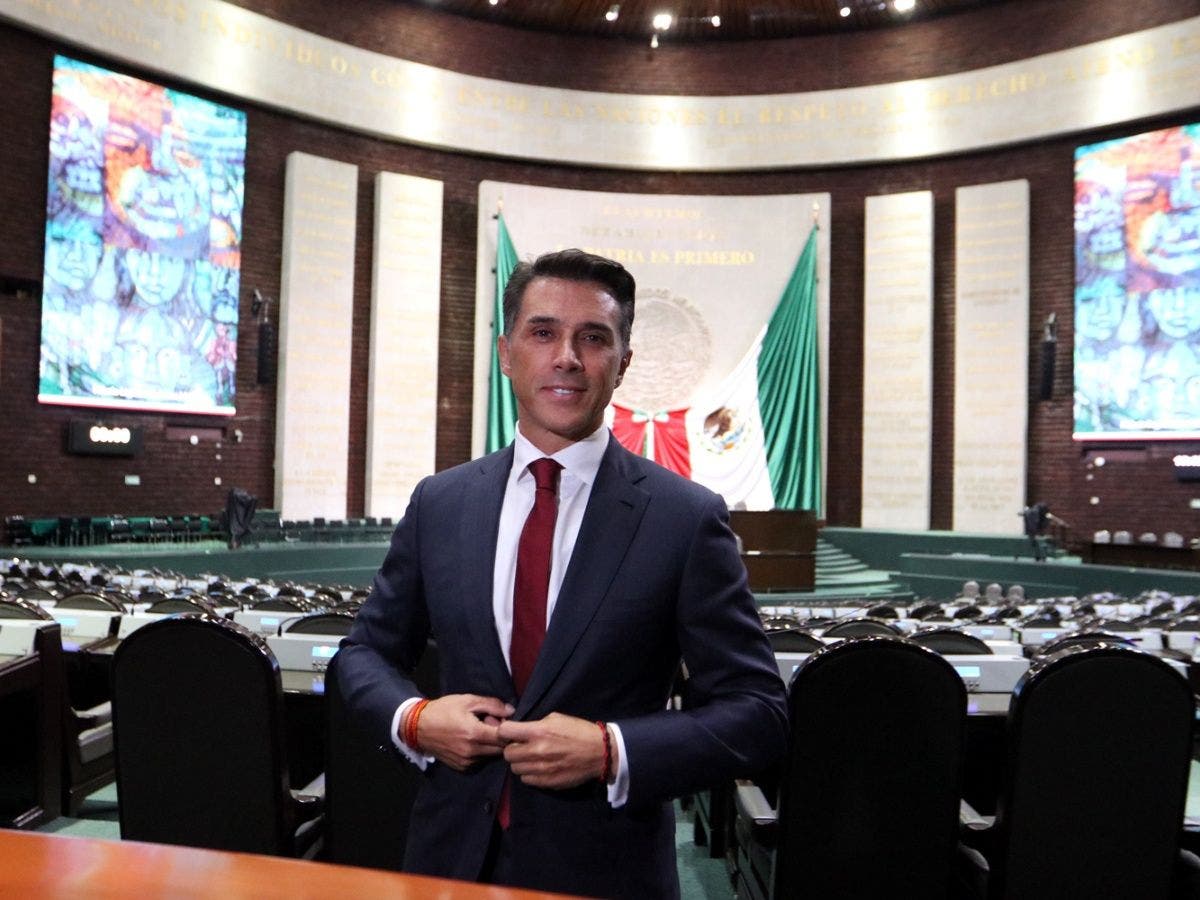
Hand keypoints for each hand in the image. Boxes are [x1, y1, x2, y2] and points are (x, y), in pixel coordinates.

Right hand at [408, 694, 513, 770]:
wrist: (418, 727)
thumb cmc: (443, 710)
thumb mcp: (467, 700)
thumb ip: (492, 705)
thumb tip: (511, 711)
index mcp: (475, 733)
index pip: (505, 737)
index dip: (509, 729)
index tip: (503, 720)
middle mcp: (472, 751)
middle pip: (501, 749)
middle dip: (502, 738)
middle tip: (492, 725)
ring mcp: (467, 761)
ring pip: (491, 756)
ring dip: (492, 746)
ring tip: (481, 732)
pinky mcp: (461, 767)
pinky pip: (480, 761)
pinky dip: (482, 752)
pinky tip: (473, 741)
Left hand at [498, 712, 614, 789]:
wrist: (599, 753)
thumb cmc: (578, 731)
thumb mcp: (556, 718)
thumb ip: (535, 725)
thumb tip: (518, 730)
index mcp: (539, 731)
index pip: (505, 732)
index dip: (505, 731)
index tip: (510, 733)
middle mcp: (537, 751)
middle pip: (507, 753)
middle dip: (512, 749)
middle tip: (522, 746)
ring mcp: (541, 769)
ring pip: (515, 768)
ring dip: (520, 762)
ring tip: (532, 757)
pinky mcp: (546, 782)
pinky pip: (526, 779)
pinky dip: (529, 773)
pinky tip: (539, 767)